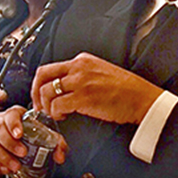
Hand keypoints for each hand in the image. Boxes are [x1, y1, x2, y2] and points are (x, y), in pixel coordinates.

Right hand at [0, 106, 67, 174]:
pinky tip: (6, 169)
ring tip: (16, 165)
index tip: (19, 134)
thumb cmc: (34, 134)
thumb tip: (59, 155)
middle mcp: (1, 124)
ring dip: (3, 156)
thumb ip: (56, 143)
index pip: (10, 115)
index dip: (13, 124)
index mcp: (15, 115)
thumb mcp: (48, 135)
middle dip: (9, 143)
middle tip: (22, 153)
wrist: (26, 141)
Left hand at [32, 52, 162, 124]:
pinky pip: (57, 105)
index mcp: (82, 60)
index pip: (49, 68)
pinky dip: (55, 113)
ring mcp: (80, 82)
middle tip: (38, 106)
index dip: (39, 84)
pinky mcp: (83, 97)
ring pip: (47, 92)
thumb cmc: (126, 90)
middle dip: (35, 93)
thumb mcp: (100, 72)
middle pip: (42, 76)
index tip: (39, 95)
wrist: (143, 99)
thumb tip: (62, 87)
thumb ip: (80, 75)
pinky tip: (63, 116)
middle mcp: (78, 67)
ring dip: (46, 106)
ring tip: (53, 114)